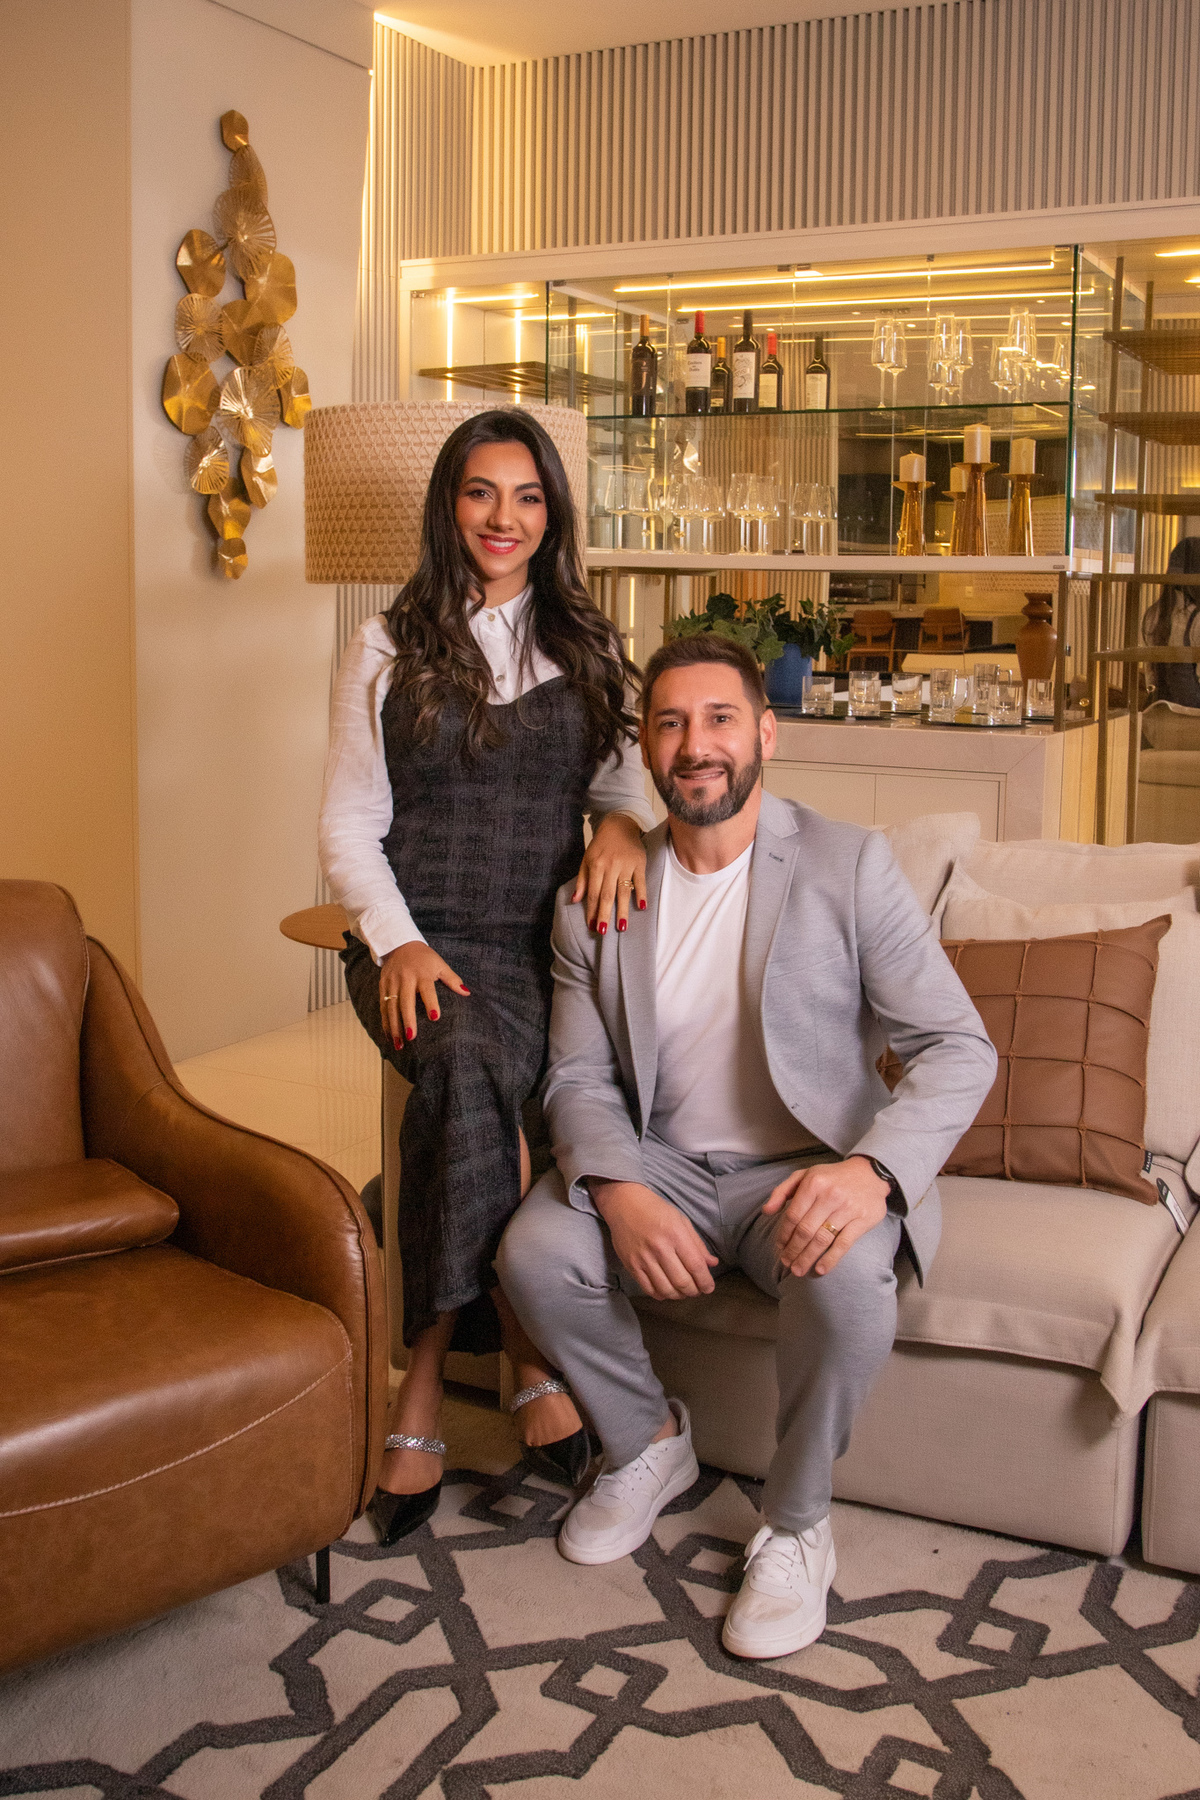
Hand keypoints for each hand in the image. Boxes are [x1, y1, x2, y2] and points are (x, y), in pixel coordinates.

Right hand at [379, 942, 468, 1048]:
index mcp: (421, 973)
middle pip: (405, 1001)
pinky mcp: (382, 986)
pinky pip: (383, 1007)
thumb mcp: (440, 964)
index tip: (435, 1017)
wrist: (399, 944)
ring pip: (391, 1007)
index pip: (427, 989)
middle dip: (408, 1020)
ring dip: (394, 1027)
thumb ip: (452, 979)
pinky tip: (389, 1036)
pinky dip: (385, 1022)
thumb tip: (466, 992)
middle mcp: (405, 978)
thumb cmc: (424, 957)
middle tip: (412, 1038)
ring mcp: (392, 983)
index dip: (431, 1002)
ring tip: (399, 1044)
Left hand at [572, 812, 646, 934]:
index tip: (591, 926)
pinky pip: (640, 881)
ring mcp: (626, 865)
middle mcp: (610, 866)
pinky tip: (641, 907)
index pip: (593, 893)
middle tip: (603, 931)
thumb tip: (575, 900)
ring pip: (623, 891)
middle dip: (604, 914)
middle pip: (607, 895)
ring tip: (622, 927)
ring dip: (622, 910)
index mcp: (596, 866)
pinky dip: (641, 893)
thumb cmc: (601, 845)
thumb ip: (582, 880)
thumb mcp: (587, 859)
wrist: (619, 825)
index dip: (592, 910)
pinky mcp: (639, 862)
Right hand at [589, 1179, 718, 1299]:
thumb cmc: (656, 1210)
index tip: (709, 1288)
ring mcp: (643, 1258)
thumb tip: (712, 1263)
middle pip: (682, 1282)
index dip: (705, 1282)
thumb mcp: (682, 1221)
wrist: (624, 1204)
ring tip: (682, 1291)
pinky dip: (661, 1295)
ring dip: (678, 1295)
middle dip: (694, 1291)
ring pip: (666, 1289)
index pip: (696, 1266)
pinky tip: (666, 1290)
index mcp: (676, 1234)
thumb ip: (697, 1244)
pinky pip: (648, 1289)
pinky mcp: (631, 1265)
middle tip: (697, 1290)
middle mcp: (660, 1248)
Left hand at [761, 1156, 889, 1277]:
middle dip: (793, 1250)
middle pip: (805, 1230)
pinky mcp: (862, 1220)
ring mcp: (847, 1208)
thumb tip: (766, 1211)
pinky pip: (843, 1244)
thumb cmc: (831, 1177)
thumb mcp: (805, 1175)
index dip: (784, 1235)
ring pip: (822, 1239)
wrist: (870, 1173)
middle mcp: (830, 1195)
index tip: (779, 1247)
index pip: (793, 1216)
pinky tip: (820, 1269)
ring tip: (798, 1270)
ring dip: (807, 1258)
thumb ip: (782, 1191)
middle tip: (786, 1263)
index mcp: (813, 1183)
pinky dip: (831, 1259)